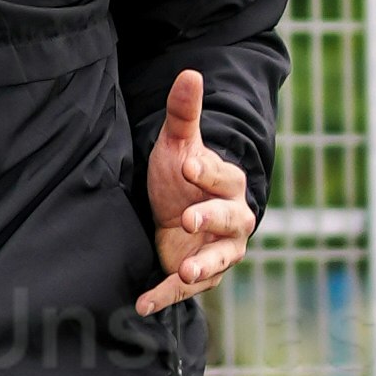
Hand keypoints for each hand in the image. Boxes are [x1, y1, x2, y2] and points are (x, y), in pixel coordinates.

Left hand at [136, 66, 256, 319]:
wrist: (175, 214)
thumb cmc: (181, 176)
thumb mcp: (177, 145)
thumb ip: (184, 113)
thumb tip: (190, 72)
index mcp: (230, 184)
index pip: (224, 177)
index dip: (208, 172)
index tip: (188, 166)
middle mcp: (234, 219)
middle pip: (231, 221)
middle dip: (212, 219)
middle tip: (189, 218)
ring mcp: (220, 250)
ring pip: (220, 260)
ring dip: (204, 266)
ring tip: (186, 269)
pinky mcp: (202, 276)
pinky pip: (188, 288)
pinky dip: (166, 295)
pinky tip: (142, 302)